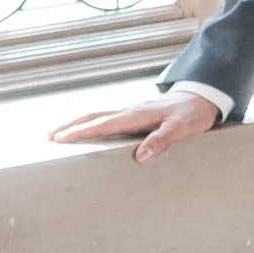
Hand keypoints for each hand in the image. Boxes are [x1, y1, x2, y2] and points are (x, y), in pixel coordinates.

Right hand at [50, 90, 223, 163]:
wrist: (203, 97)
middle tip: (49, 136)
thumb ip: (163, 140)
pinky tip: (88, 130)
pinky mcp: (136, 114)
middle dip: (71, 125)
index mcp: (137, 115)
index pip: (104, 124)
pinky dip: (92, 123)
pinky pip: (108, 117)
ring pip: (99, 115)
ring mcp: (132, 111)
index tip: (60, 138)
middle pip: (94, 117)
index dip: (82, 132)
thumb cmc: (193, 114)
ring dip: (79, 123)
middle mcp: (130, 110)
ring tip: (60, 132)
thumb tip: (140, 156)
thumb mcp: (182, 128)